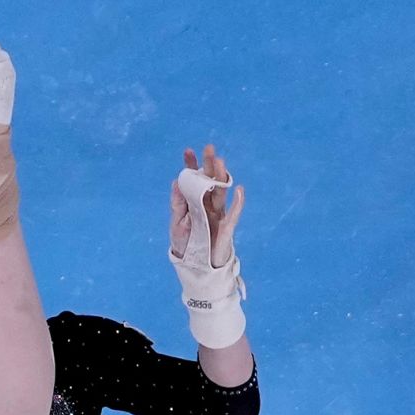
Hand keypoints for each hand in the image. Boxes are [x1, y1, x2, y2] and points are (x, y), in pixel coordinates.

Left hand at [169, 144, 246, 267]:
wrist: (196, 267)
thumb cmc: (187, 245)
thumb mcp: (176, 224)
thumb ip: (177, 204)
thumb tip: (176, 182)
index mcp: (194, 202)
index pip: (193, 180)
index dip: (192, 165)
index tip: (188, 151)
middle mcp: (207, 204)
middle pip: (210, 181)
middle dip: (209, 164)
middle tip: (209, 147)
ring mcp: (218, 214)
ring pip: (221, 192)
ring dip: (221, 177)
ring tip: (220, 162)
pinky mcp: (227, 227)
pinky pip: (234, 213)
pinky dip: (237, 202)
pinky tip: (239, 190)